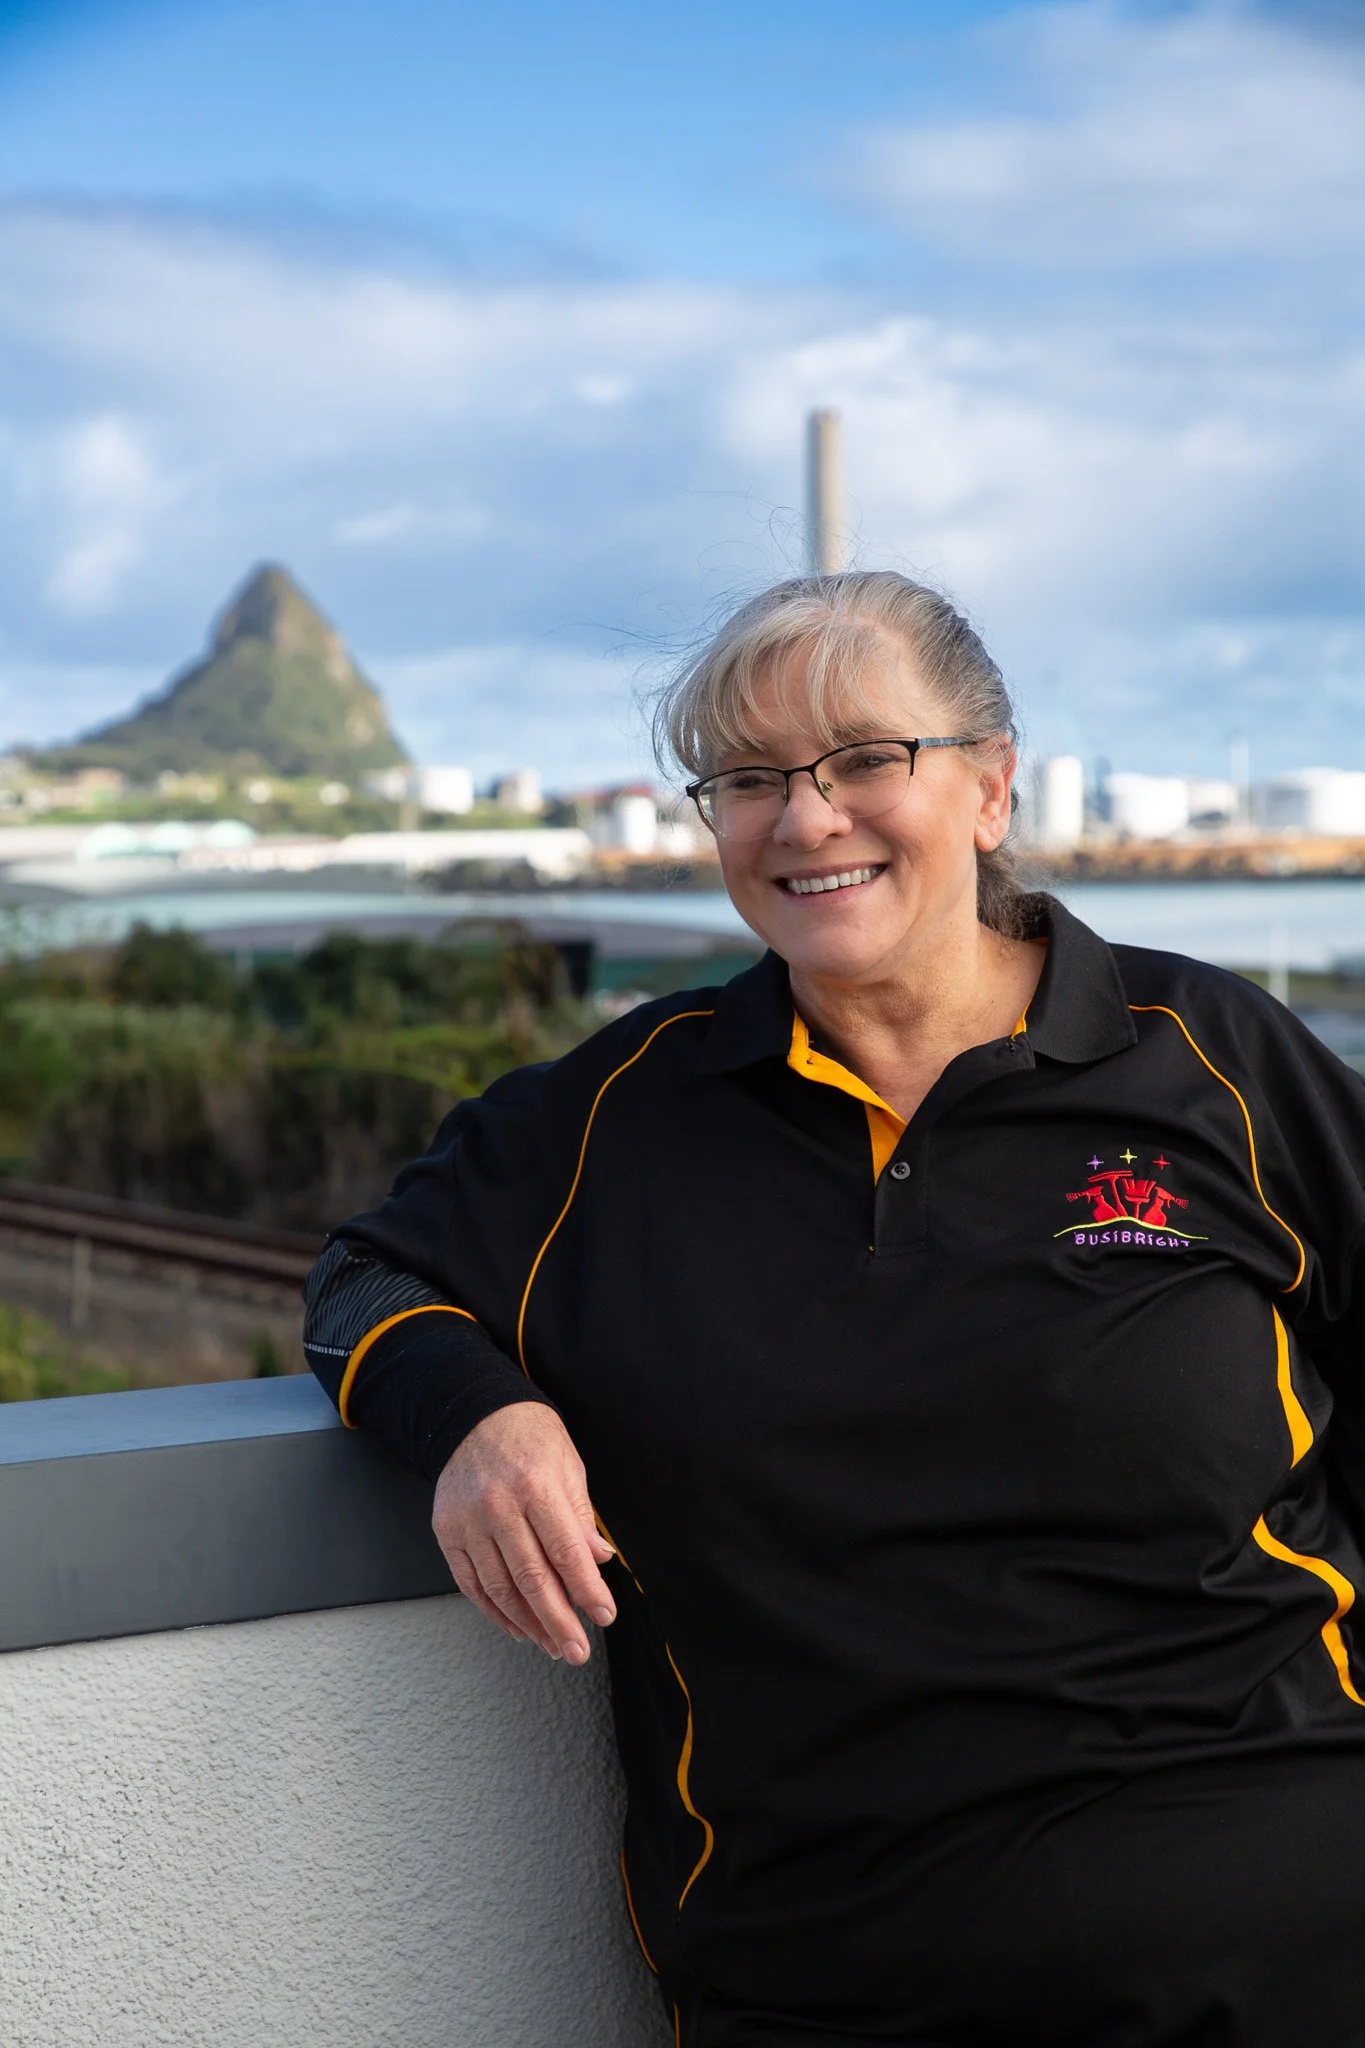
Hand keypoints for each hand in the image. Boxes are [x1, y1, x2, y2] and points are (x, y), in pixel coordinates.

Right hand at [432, 1402, 617, 1662]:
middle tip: (578, 1650)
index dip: (586, 1588)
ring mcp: (467, 1521)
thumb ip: (581, 1516)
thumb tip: (599, 1560)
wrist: (473, 1414)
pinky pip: (471, 1583)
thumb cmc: (529, 1436)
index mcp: (534, 1484)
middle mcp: (497, 1505)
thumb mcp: (567, 1465)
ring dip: (529, 1624)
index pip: (565, 1550)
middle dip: (559, 1621)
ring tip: (553, 1645)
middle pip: (531, 1577)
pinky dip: (495, 1612)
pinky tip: (517, 1628)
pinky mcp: (446, 1531)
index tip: (604, 1615)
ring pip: (500, 1587)